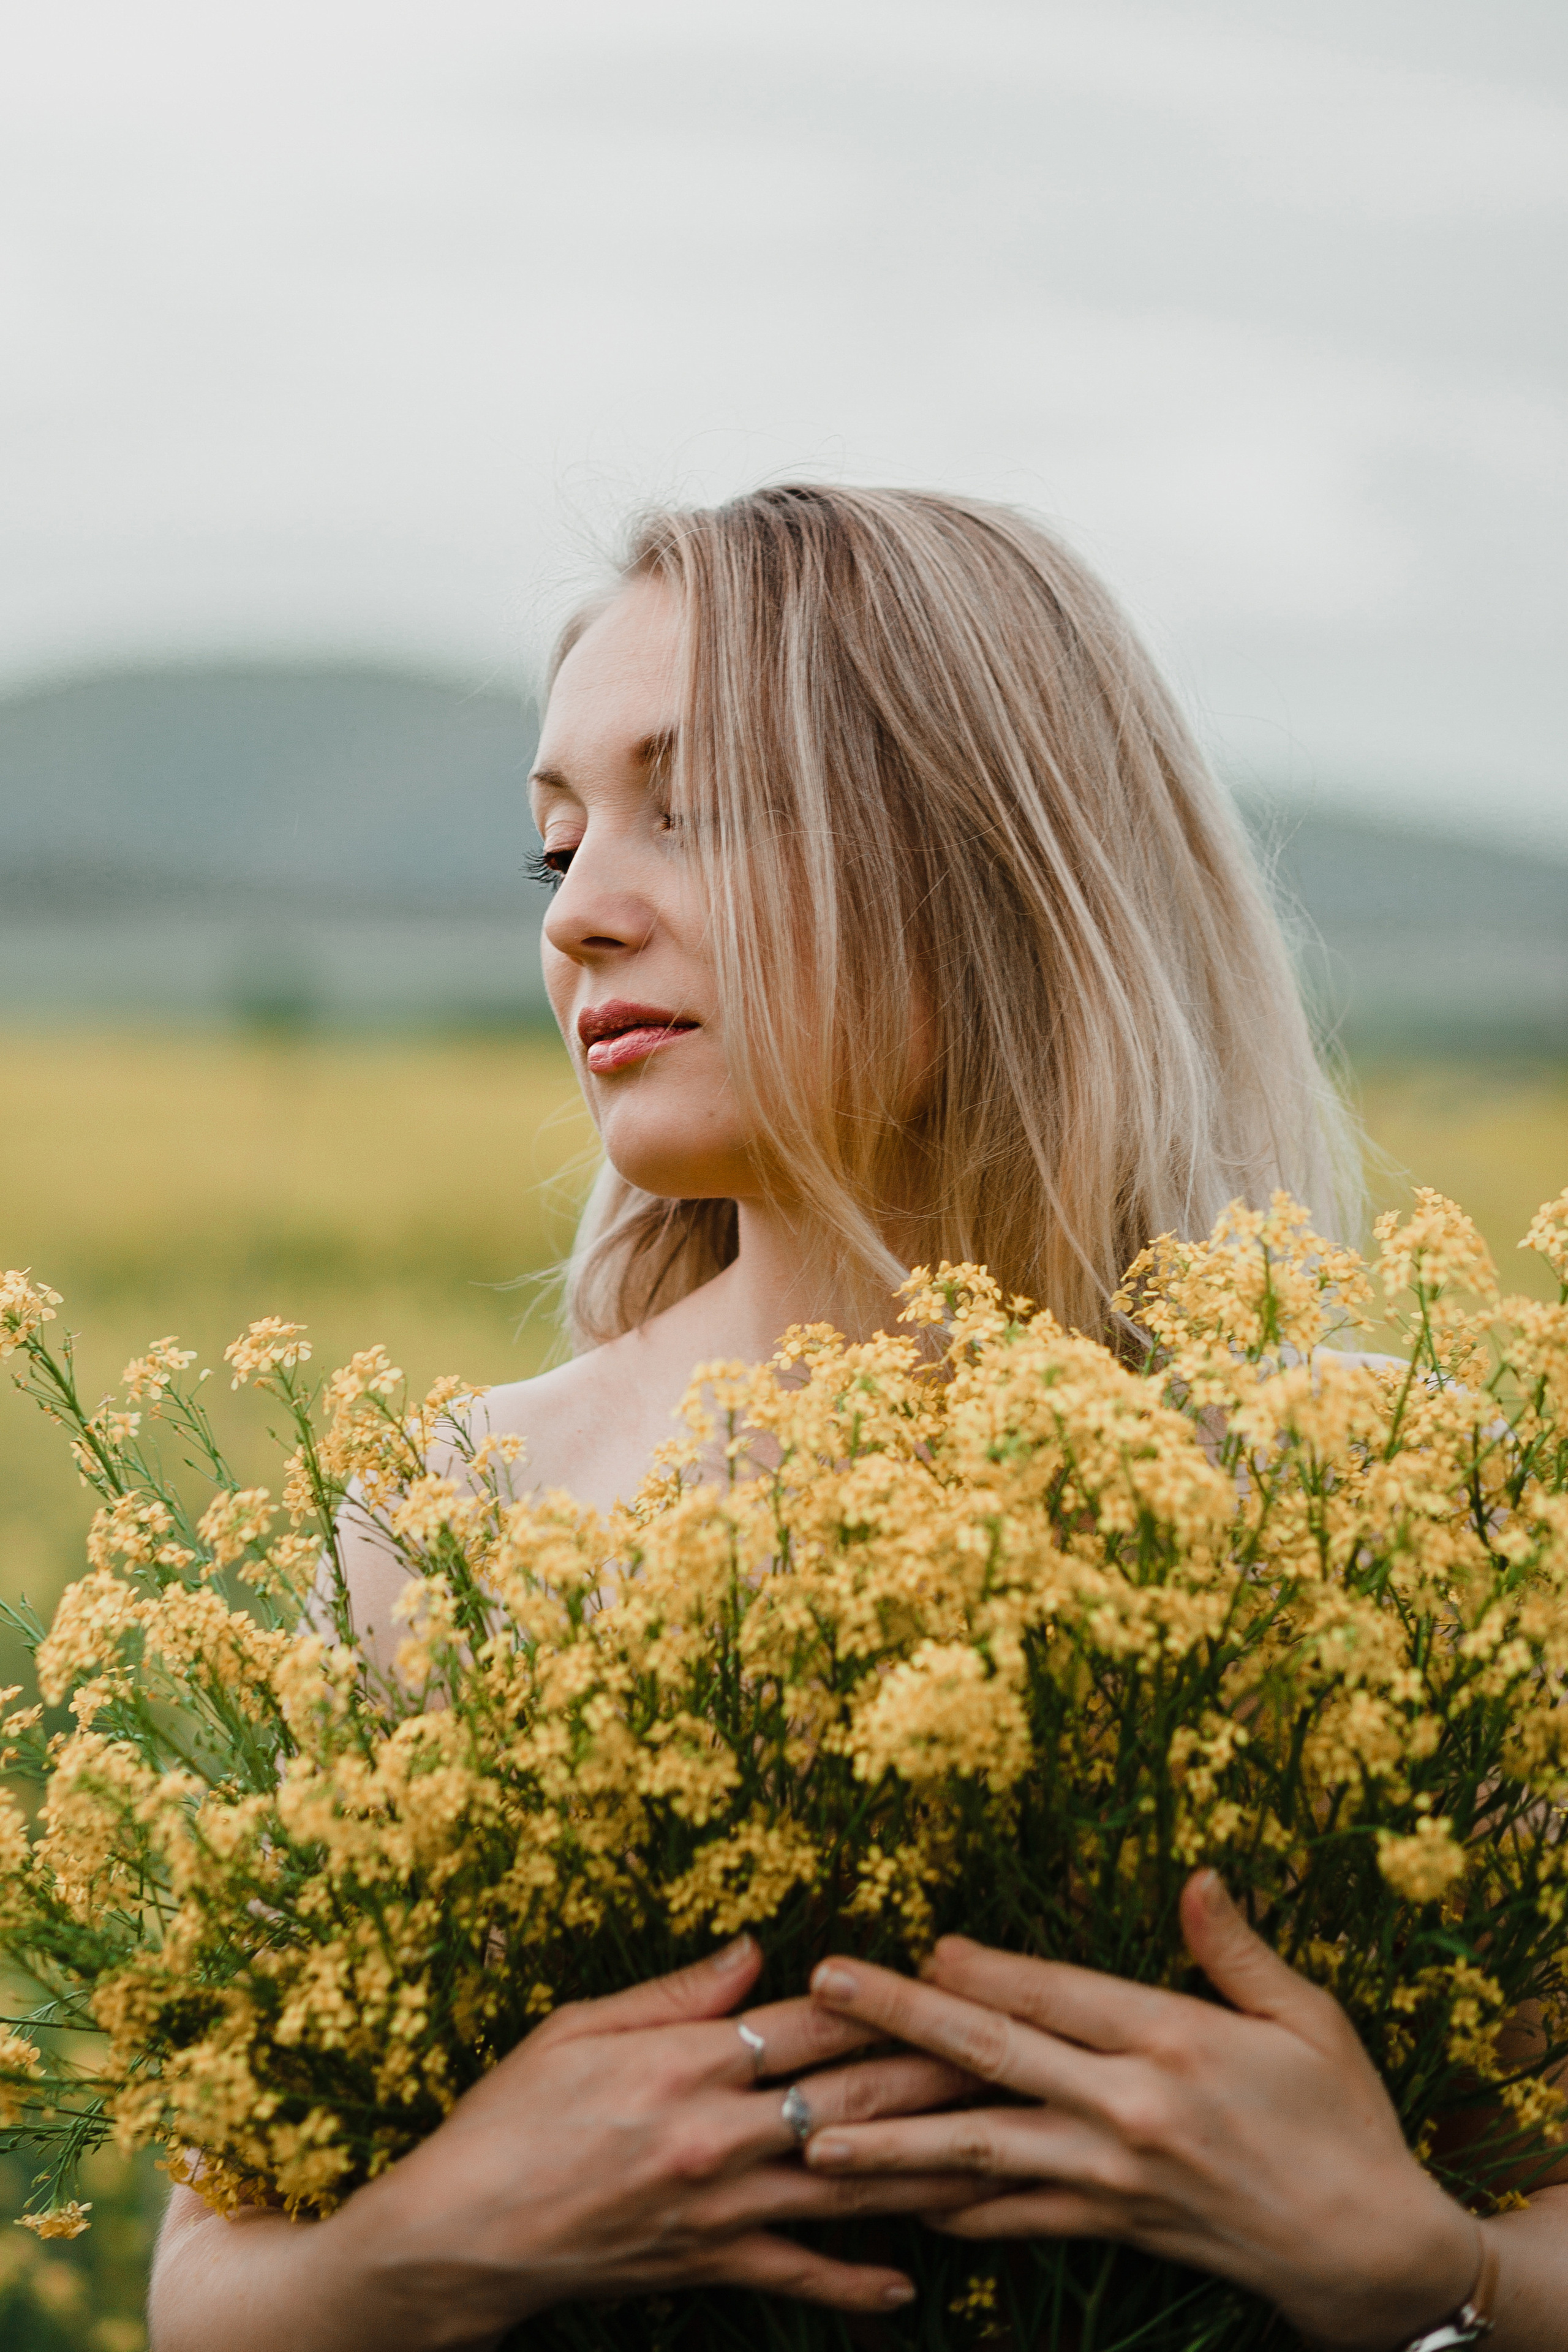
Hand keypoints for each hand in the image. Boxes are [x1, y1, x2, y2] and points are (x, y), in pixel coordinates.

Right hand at [324, 1932, 985, 2348]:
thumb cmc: (509, 2116)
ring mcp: (719, 2207)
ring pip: (847, 2185)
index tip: (948, 1981)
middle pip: (852, 2098)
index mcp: (687, 2061)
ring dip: (926, 2171)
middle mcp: (717, 2133)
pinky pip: (797, 2276)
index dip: (883, 1999)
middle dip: (940, 2079)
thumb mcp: (579, 2027)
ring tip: (1000, 2159)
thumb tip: (755, 1951)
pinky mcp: (707, 2265)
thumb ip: (675, 1994)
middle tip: (1017, 2062)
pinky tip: (910, 2288)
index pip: (811, 2020)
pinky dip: (854, 2286)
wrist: (459, 2235)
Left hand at [803, 1871, 1485, 2351]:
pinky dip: (954, 2211)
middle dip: (900, 2022)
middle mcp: (1129, 2108)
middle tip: (827, 1992)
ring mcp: (1112, 2176)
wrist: (1369, 2251)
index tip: (919, 1944)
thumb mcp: (1307, 2019)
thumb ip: (1237, 1950)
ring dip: (891, 2140)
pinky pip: (1015, 2219)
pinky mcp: (1111, 2227)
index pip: (1054, 1994)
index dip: (981, 1969)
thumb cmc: (1343, 2119)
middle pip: (995, 2055)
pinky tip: (897, 2203)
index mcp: (1174, 2040)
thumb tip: (1196, 1875)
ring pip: (979, 2150)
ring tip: (812, 2136)